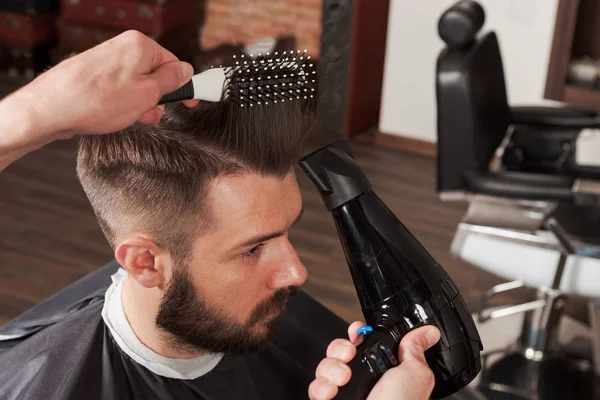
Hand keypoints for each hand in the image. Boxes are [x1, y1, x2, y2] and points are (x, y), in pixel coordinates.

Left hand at [4, 30, 196, 142]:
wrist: (50, 108)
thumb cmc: (96, 101)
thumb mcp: (147, 94)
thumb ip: (171, 81)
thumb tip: (186, 71)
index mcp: (140, 46)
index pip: (175, 65)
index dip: (183, 87)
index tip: (190, 103)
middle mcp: (123, 48)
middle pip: (156, 76)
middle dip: (156, 100)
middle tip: (148, 115)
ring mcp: (107, 61)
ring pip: (138, 85)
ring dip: (140, 105)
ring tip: (127, 118)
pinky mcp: (95, 74)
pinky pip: (120, 89)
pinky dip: (123, 104)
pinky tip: (113, 115)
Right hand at [309, 321, 440, 399]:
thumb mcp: (415, 373)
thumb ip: (415, 349)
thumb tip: (428, 333)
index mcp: (384, 370)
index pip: (364, 342)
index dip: (358, 333)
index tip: (357, 332)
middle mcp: (362, 379)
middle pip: (340, 349)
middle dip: (341, 349)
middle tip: (350, 356)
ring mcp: (344, 391)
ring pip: (326, 365)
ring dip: (332, 368)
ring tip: (343, 379)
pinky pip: (315, 385)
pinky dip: (321, 387)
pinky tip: (332, 392)